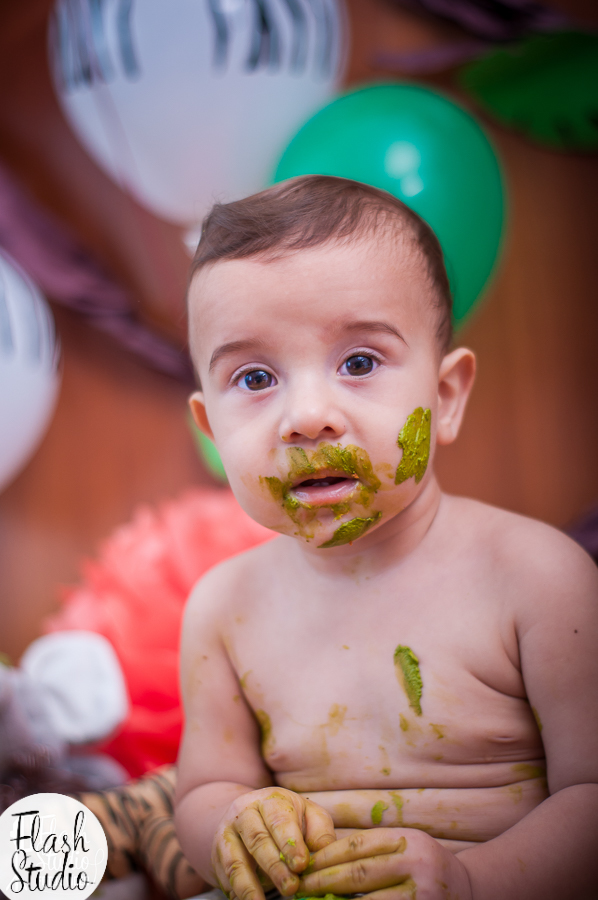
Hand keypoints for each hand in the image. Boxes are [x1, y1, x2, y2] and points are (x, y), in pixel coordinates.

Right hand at [212, 787, 335, 899]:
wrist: (249, 816)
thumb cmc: (287, 819)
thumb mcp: (308, 816)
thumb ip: (319, 831)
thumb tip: (324, 852)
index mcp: (270, 800)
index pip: (279, 820)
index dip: (290, 842)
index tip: (301, 864)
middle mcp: (244, 813)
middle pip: (257, 840)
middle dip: (274, 867)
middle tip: (291, 888)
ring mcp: (227, 834)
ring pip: (235, 860)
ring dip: (249, 884)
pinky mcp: (217, 855)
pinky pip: (224, 876)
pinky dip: (236, 891)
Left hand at [296, 828, 472, 899]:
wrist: (470, 890)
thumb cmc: (426, 865)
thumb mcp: (406, 846)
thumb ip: (374, 850)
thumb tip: (324, 859)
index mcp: (407, 839)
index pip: (357, 845)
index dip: (326, 855)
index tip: (304, 864)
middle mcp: (416, 864)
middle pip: (358, 873)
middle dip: (323, 881)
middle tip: (299, 886)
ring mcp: (421, 894)